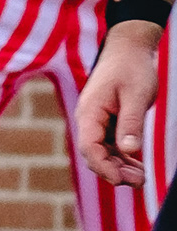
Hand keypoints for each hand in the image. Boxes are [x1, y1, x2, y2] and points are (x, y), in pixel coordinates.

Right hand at [80, 21, 164, 185]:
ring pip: (103, 152)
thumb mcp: (136, 95)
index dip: (103, 166)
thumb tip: (128, 150)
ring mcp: (97, 121)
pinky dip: (123, 158)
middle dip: (114, 171)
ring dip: (120, 167)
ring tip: (142, 178)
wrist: (128, 49)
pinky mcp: (107, 121)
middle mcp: (89, 119)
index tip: (121, 180)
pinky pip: (110, 145)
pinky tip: (138, 166)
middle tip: (140, 182)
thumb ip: (131, 122)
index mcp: (90, 112)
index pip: (89, 147)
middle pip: (94, 154)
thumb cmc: (132, 68)